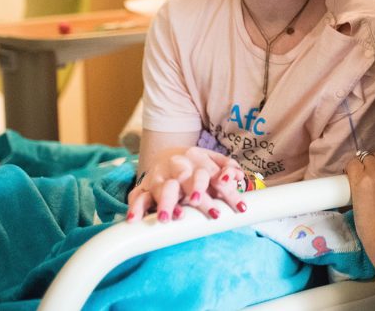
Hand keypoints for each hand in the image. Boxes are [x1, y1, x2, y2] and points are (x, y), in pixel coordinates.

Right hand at [126, 147, 245, 221]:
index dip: (227, 190)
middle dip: (194, 189)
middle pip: (186, 177)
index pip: (215, 175)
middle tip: (198, 201)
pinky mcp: (144, 186)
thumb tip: (240, 177)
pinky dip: (135, 208)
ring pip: (161, 187)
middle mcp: (178, 166)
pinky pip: (136, 197)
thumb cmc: (198, 165)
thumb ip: (229, 168)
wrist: (168, 155)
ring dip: (165, 202)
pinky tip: (134, 220)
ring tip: (168, 218)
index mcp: (198, 158)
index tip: (238, 207)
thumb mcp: (215, 161)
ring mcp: (160, 176)